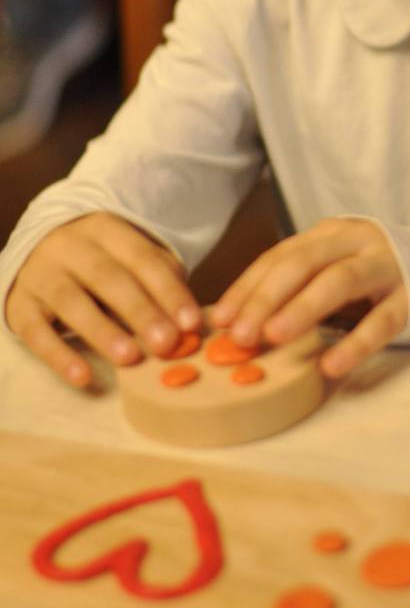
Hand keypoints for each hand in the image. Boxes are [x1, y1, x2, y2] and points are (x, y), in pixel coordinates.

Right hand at [6, 212, 201, 387]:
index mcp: (106, 229)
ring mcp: (41, 274)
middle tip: (166, 344)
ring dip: (102, 331)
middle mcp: (70, 246)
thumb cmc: (100, 263)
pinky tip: (83, 378)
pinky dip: (59, 356)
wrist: (38, 250)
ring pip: (71, 301)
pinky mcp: (19, 305)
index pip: (142, 258)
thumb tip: (190, 322)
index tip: (192, 323)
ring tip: (130, 359)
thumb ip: (159, 280)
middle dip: (140, 311)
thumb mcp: (129, 258)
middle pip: (108, 277)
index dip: (169, 291)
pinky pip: (36, 332)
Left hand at [211, 218, 408, 377]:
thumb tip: (238, 324)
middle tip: (240, 334)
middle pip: (303, 263)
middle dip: (266, 298)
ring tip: (274, 338)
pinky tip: (331, 366)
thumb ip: (296, 288)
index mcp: (331, 233)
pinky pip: (381, 321)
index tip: (219, 318)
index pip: (281, 256)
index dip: (248, 287)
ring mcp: (386, 266)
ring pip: (339, 281)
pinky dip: (354, 344)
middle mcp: (357, 242)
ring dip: (302, 309)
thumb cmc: (373, 279)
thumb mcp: (334, 270)